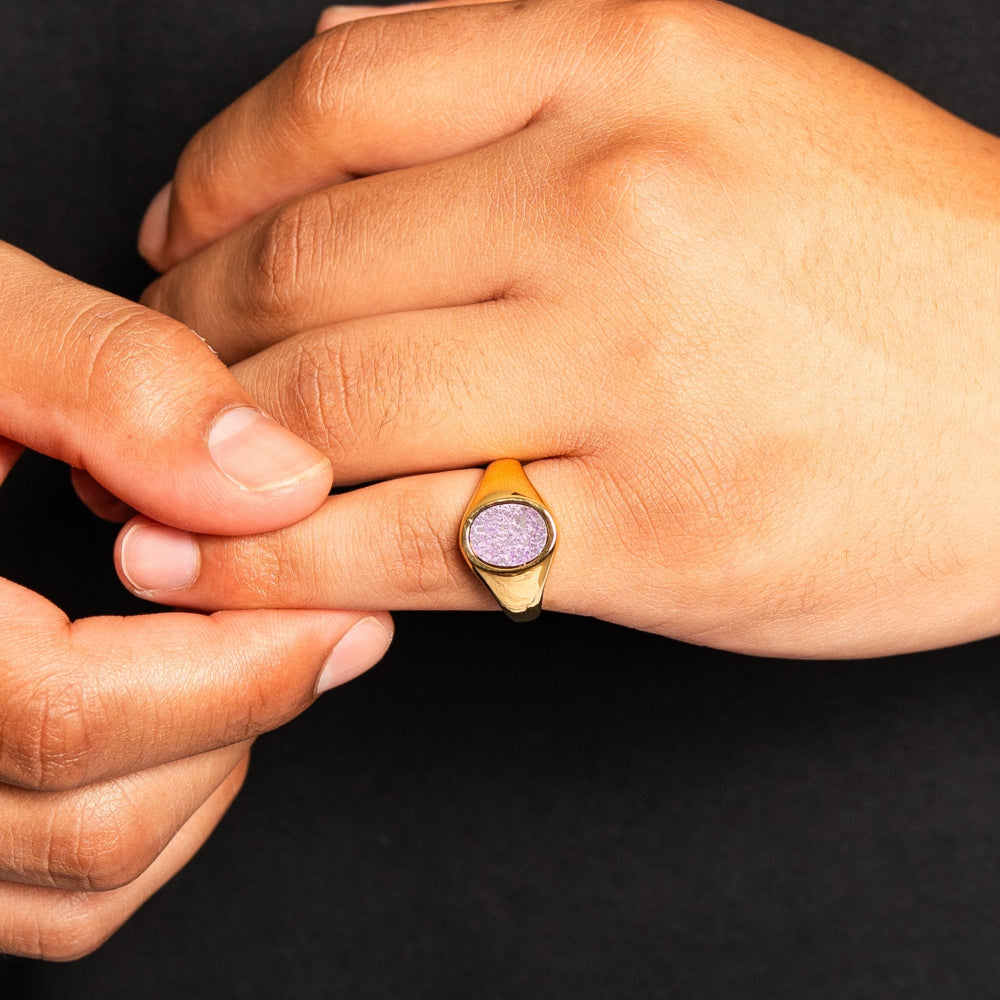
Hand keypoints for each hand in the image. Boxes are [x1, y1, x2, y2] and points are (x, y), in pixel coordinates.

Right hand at [0, 243, 392, 957]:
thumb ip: (115, 382)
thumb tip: (279, 481)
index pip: (71, 716)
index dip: (244, 668)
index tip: (341, 613)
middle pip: (92, 823)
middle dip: (240, 717)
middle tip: (314, 625)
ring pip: (82, 882)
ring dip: (201, 773)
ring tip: (241, 654)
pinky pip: (48, 898)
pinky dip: (145, 819)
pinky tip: (175, 714)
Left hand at [132, 0, 999, 657]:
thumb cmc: (890, 256)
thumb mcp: (726, 94)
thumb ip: (527, 68)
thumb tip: (345, 52)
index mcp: (629, 69)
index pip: (331, 102)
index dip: (211, 177)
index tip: (170, 236)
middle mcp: (614, 207)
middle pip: (302, 268)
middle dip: (188, 330)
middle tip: (154, 375)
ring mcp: (629, 380)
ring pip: (330, 414)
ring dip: (208, 454)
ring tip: (149, 484)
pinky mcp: (649, 539)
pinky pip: (405, 549)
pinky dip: (280, 565)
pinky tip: (212, 570)